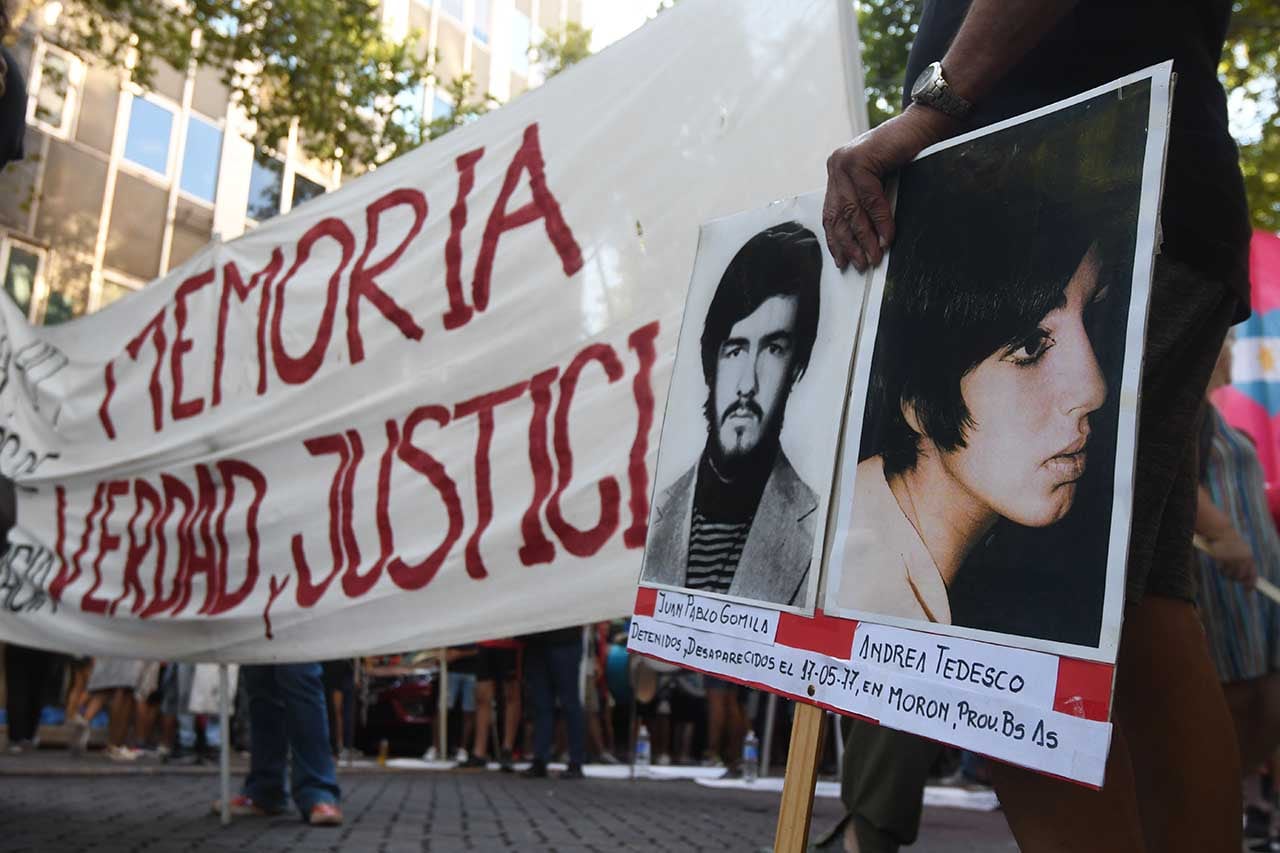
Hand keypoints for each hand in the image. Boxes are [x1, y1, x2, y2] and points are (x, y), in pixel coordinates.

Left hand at [822, 105, 957, 271]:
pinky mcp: (860, 161)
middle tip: (859, 264)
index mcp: (838, 171)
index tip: (842, 260)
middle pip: (838, 214)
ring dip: (865, 237)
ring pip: (853, 210)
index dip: (836, 239)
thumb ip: (866, 202)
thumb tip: (864, 238)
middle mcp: (837, 166)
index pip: (831, 212)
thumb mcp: (880, 181)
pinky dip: (880, 222)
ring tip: (874, 256)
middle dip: (850, 243)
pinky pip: (870, 200)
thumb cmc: (906, 154)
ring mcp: (845, 162)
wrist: (924, 125)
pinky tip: (887, 238)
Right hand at [1204, 529, 1256, 588]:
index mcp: (1249, 557)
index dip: (1251, 583)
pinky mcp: (1223, 558)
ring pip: (1230, 574)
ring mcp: (1232, 559)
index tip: (1248, 590)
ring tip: (1224, 568)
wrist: (1223, 533)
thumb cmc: (1232, 543)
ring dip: (1227, 573)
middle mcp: (1242, 559)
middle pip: (1240, 576)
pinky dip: (1221, 569)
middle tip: (1232, 577)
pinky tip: (1220, 563)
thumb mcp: (1243, 552)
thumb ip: (1245, 563)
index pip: (1253, 574)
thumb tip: (1244, 578)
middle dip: (1236, 579)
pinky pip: (1222, 569)